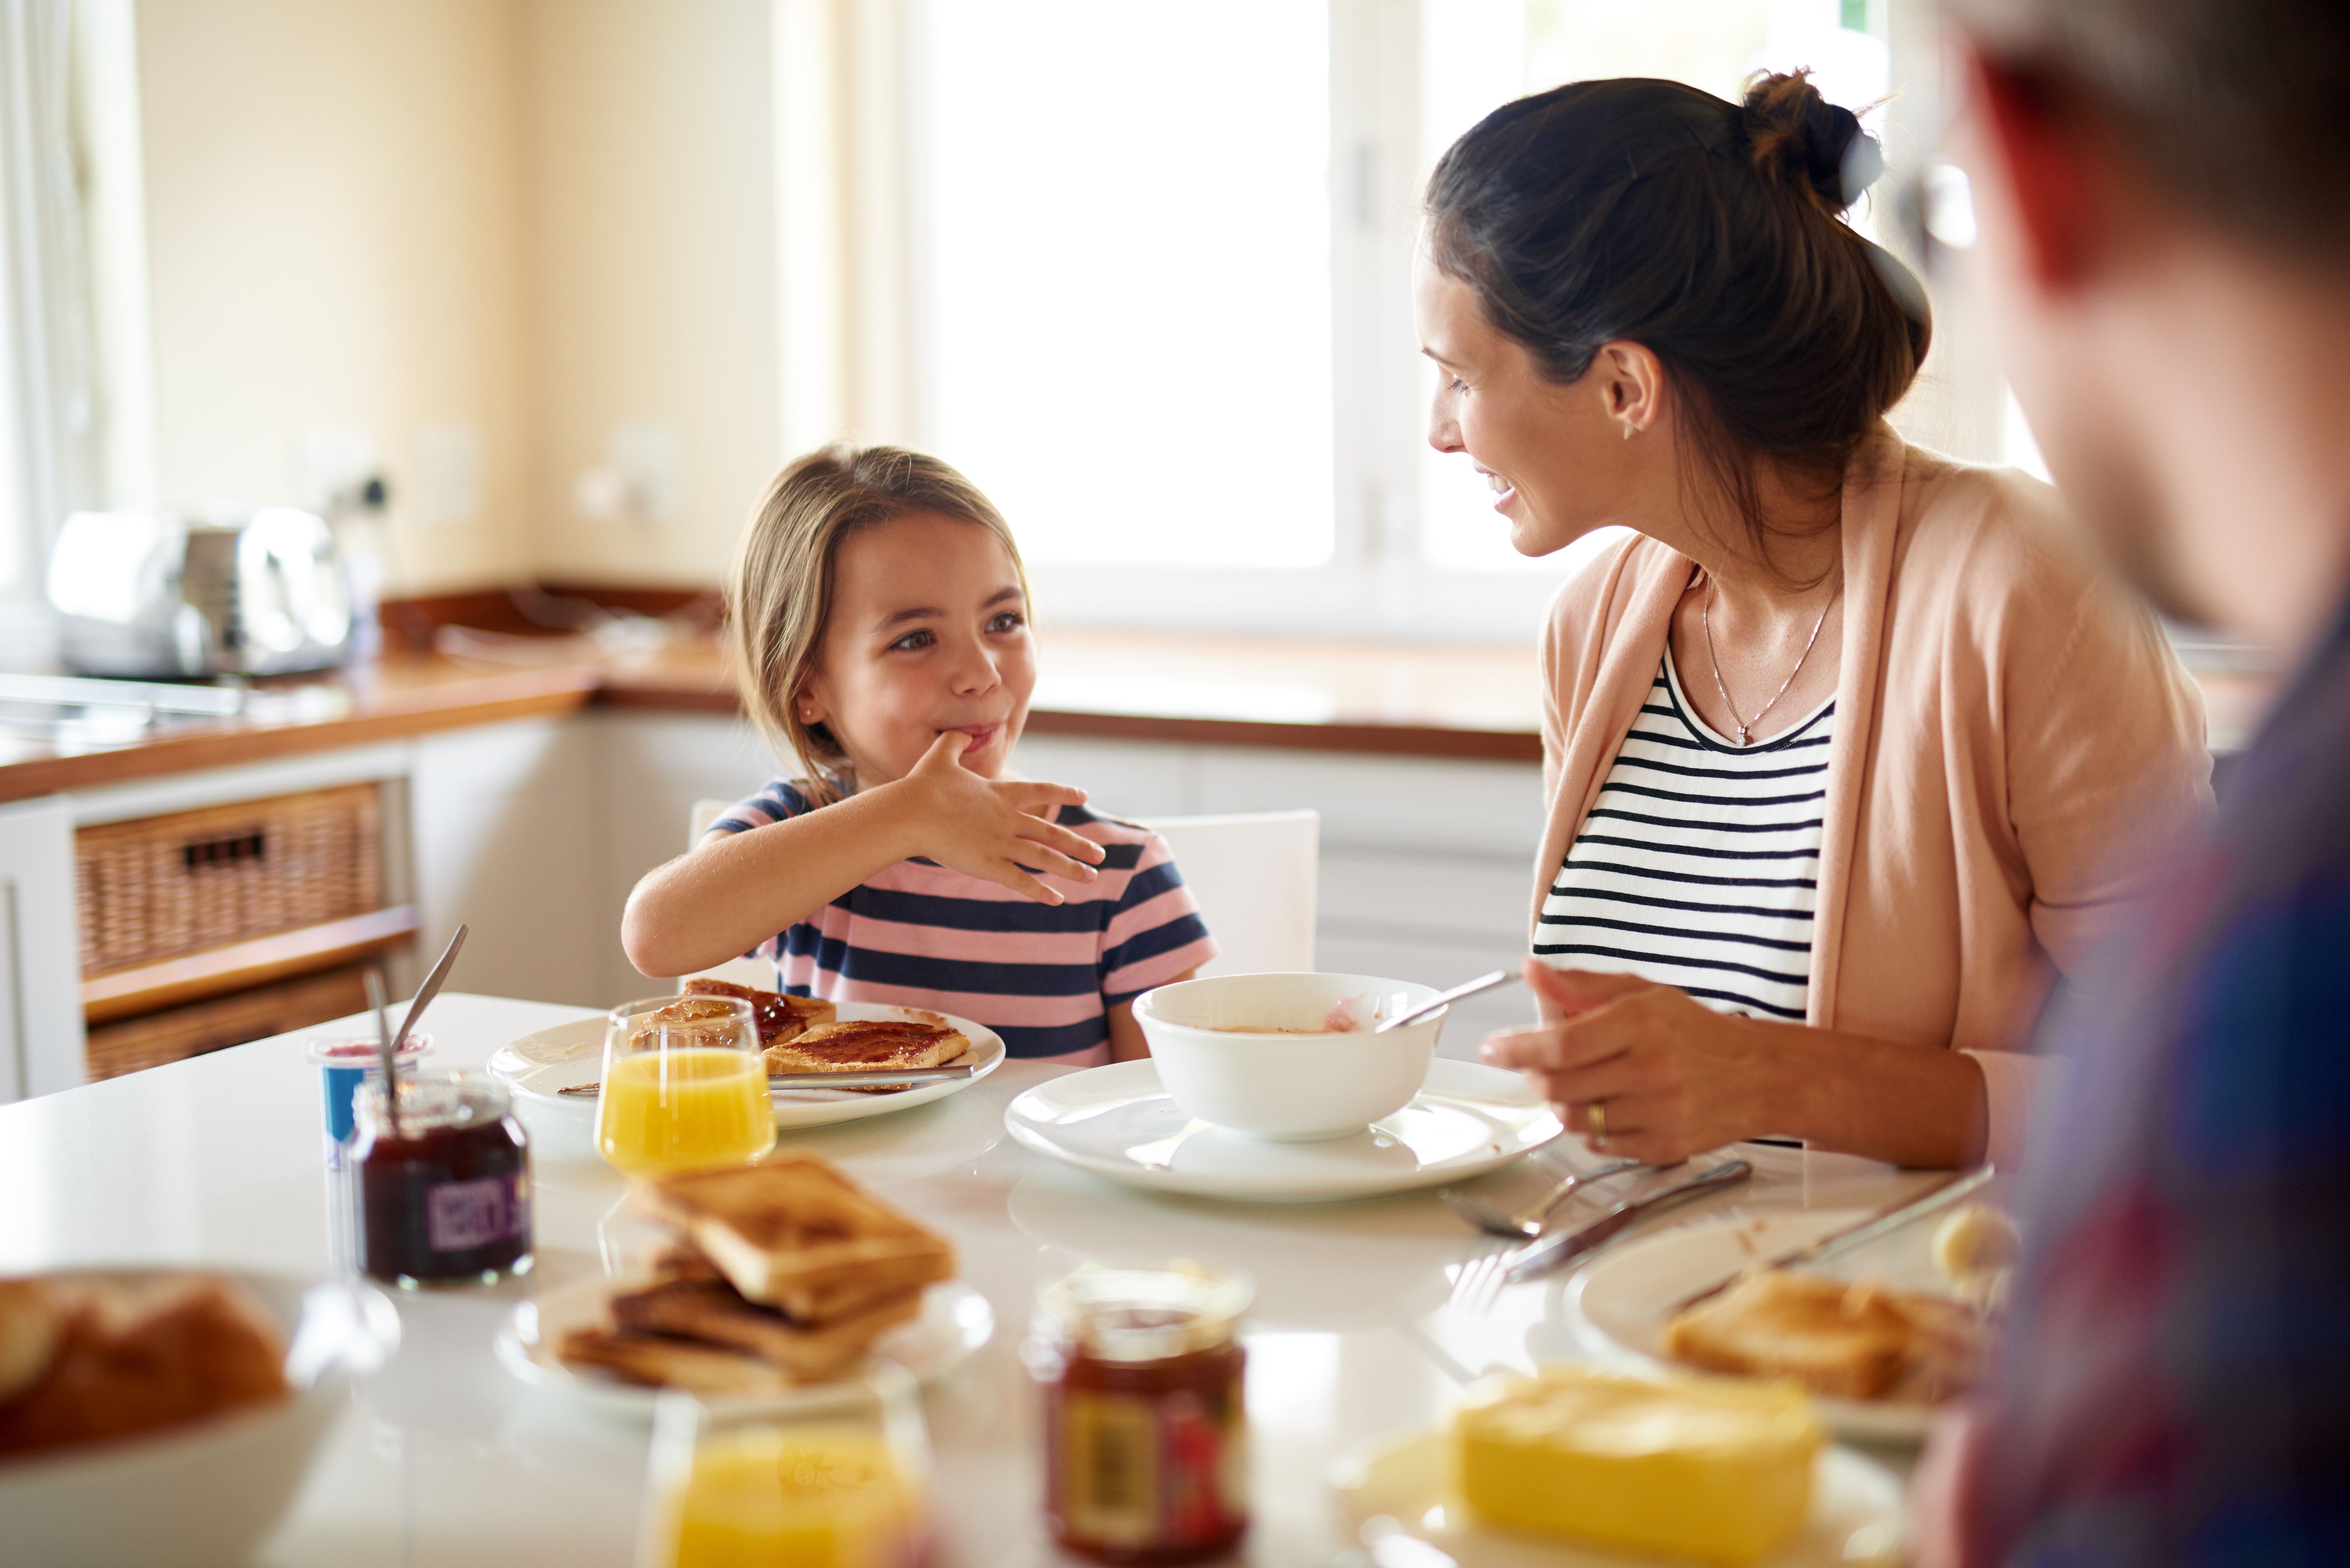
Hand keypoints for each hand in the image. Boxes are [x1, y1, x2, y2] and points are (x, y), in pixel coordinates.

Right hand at [882, 731, 1106, 903]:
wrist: (911, 813)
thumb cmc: (922, 786)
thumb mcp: (941, 755)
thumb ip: (956, 742)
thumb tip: (962, 731)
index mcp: (1000, 793)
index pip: (1040, 791)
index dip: (1063, 792)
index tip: (1083, 795)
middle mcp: (1008, 819)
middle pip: (1051, 832)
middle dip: (1078, 844)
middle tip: (1100, 855)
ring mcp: (1000, 843)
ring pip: (1045, 857)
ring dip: (1070, 868)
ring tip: (1092, 876)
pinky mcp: (988, 865)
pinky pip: (1021, 881)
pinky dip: (1040, 892)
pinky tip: (1058, 900)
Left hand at [1479, 958, 1779, 1163]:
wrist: (1760, 1075)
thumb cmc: (1695, 1032)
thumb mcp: (1640, 993)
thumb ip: (1579, 985)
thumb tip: (1531, 971)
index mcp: (1641, 1024)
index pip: (1561, 1044)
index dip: (1517, 1049)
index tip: (1492, 1049)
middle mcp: (1651, 1070)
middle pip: (1560, 1086)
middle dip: (1535, 1076)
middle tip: (1536, 1064)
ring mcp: (1660, 1112)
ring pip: (1575, 1120)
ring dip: (1562, 1103)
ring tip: (1578, 1082)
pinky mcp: (1666, 1147)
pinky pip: (1603, 1146)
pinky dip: (1592, 1128)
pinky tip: (1609, 1106)